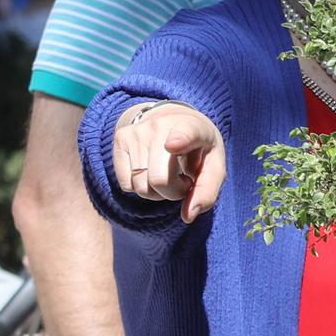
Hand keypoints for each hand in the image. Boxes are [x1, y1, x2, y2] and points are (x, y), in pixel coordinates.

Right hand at [113, 102, 226, 221]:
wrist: (176, 118)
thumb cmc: (199, 148)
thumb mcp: (214, 166)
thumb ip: (206, 192)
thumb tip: (187, 216)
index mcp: (194, 127)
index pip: (185, 134)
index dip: (180, 140)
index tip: (172, 145)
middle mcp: (161, 125)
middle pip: (159, 180)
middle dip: (172, 193)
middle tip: (183, 181)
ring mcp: (138, 130)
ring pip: (140, 186)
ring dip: (156, 192)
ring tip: (168, 175)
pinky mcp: (121, 138)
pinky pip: (126, 184)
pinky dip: (140, 187)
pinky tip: (152, 171)